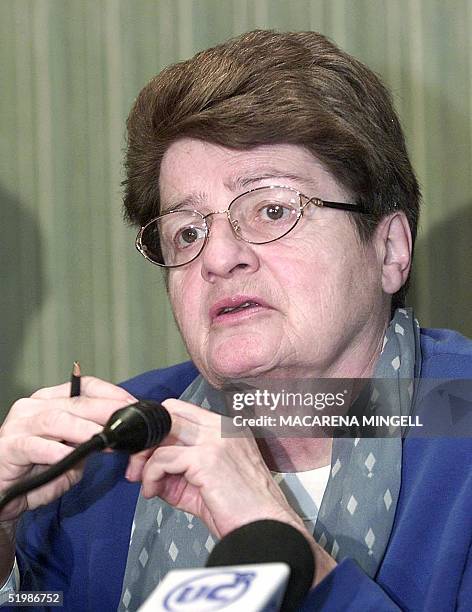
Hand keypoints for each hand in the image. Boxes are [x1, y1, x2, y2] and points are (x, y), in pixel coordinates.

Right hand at [0, 377, 136, 522]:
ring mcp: (19, 425)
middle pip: (76, 402)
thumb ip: (89, 442)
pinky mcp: (9, 447)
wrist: (3, 494)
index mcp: (51, 400)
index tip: (131, 405)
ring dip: (84, 429)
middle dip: (105, 410)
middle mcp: (34, 406)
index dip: (111, 393)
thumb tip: (119, 436)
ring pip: (57, 419)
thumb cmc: (36, 470)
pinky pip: (34, 445)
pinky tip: (69, 455)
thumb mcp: (71, 453)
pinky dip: (55, 450)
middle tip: (127, 421)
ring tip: (104, 438)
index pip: (85, 387)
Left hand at [125, 398, 336, 584]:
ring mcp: (216, 440)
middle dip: (147, 441)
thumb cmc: (243, 511)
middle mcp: (222, 427)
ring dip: (145, 461)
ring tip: (147, 485)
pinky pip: (163, 459)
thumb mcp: (207, 482)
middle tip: (137, 467)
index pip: (181, 411)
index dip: (160, 431)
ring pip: (163, 434)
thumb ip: (181, 469)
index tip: (148, 455)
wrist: (266, 529)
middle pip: (169, 414)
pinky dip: (151, 476)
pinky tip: (153, 492)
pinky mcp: (207, 459)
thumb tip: (149, 470)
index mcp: (226, 428)